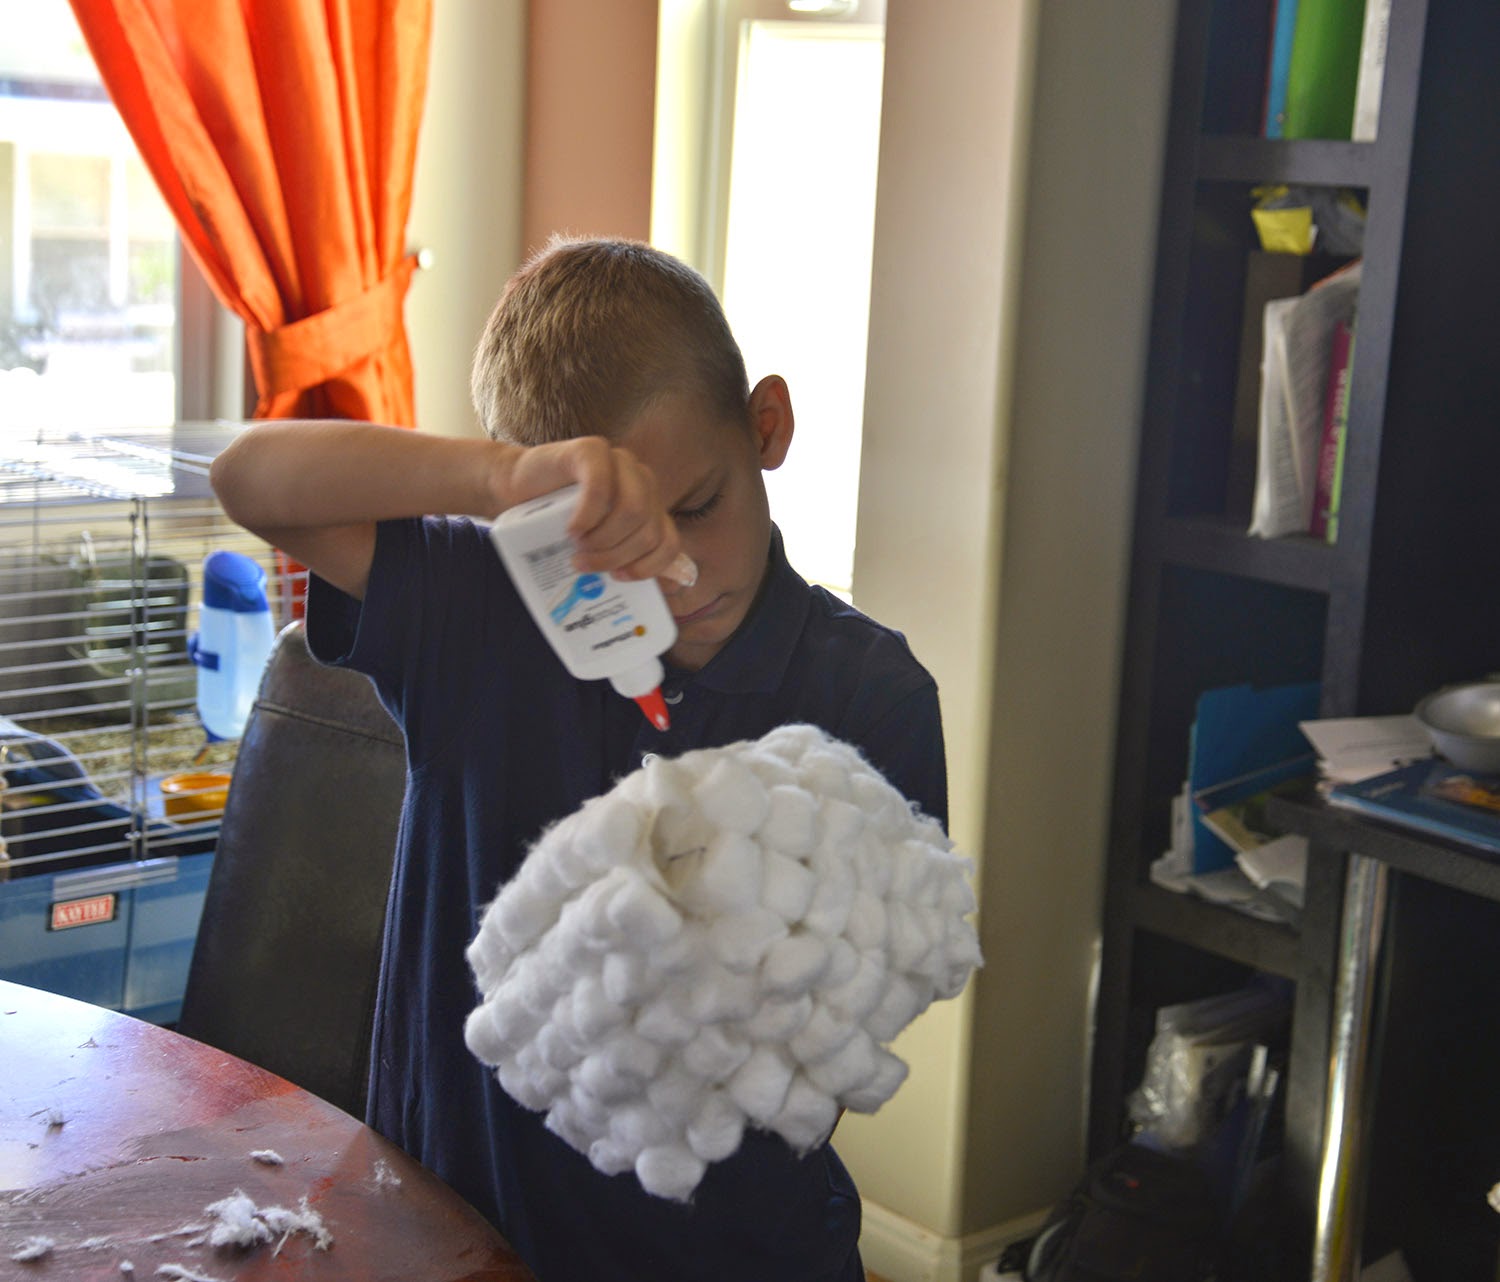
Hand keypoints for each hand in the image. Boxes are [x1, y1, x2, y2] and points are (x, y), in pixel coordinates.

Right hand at [498, 437, 693, 584]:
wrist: (514, 487)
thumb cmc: (554, 520)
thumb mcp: (595, 542)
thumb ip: (622, 555)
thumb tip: (656, 590)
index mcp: (649, 505)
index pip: (669, 542)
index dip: (648, 567)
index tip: (618, 578)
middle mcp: (641, 481)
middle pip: (649, 530)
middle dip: (617, 556)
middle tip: (584, 564)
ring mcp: (620, 461)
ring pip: (633, 510)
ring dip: (603, 539)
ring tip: (576, 547)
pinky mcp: (593, 450)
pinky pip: (601, 488)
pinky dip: (587, 516)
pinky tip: (571, 529)